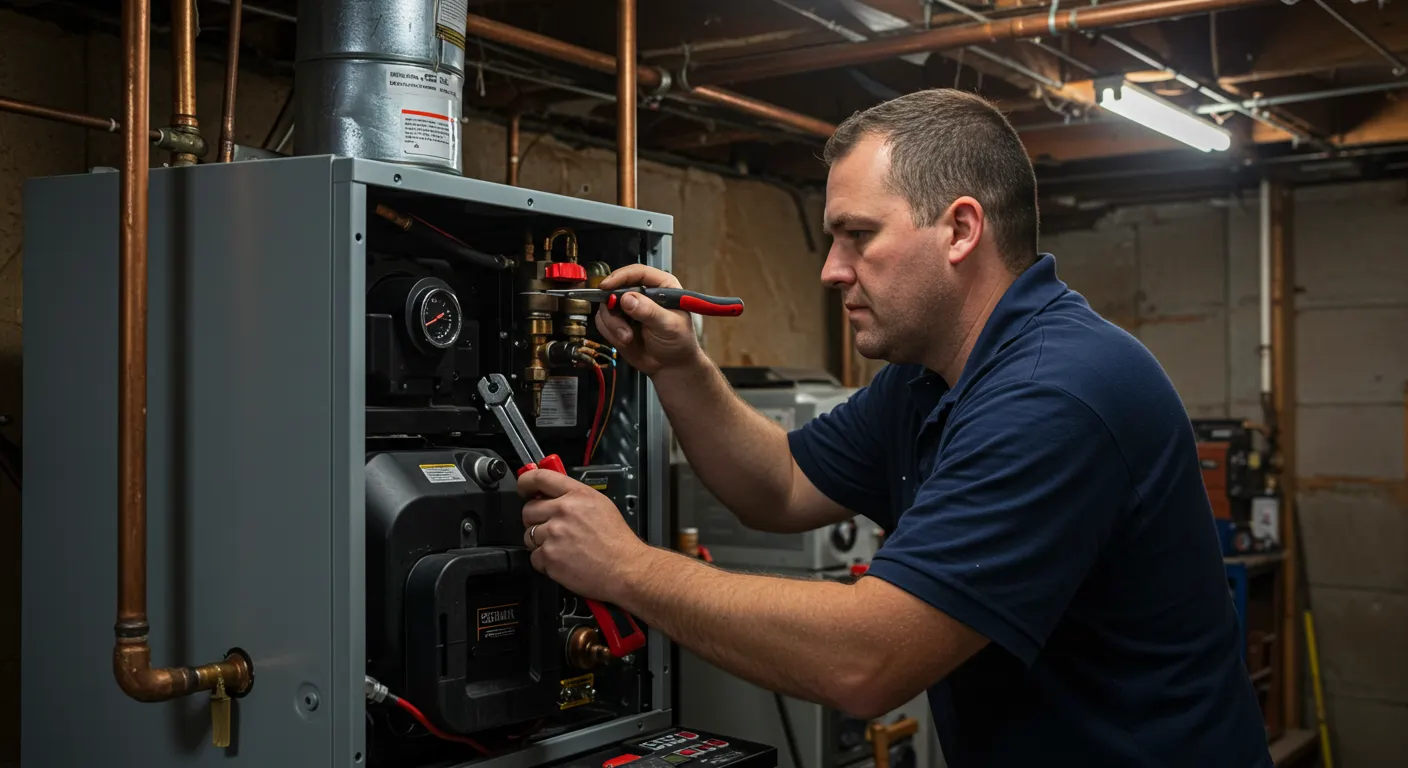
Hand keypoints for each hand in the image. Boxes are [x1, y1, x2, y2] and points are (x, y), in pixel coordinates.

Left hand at [518, 468, 648, 602]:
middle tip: (550, 528)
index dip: (526, 483)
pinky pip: (534, 557)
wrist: (625, 568)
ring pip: (529, 535)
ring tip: (562, 547)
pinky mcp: (549, 556)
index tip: (525, 489)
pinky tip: (563, 560)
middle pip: (528, 510)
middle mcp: (563, 511)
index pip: (539, 478)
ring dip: (541, 543)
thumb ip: (574, 496)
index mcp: (576, 494)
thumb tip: (552, 494)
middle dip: (535, 520)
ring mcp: (554, 534)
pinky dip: (546, 562)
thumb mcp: (600, 505)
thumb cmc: (617, 541)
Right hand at [594, 265, 701, 375]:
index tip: (607, 286)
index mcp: (661, 286)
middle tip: (618, 320)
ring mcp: (628, 308)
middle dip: (613, 306)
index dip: (620, 277)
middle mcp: (642, 294)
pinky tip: (625, 340)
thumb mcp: (669, 326)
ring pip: (606, 306)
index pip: (637, 273)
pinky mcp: (618, 322)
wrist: (671, 366)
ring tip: (628, 337)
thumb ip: (649, 312)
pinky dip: (610, 333)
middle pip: (616, 287)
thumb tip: (628, 299)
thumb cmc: (679, 342)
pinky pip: (603, 322)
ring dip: (613, 324)